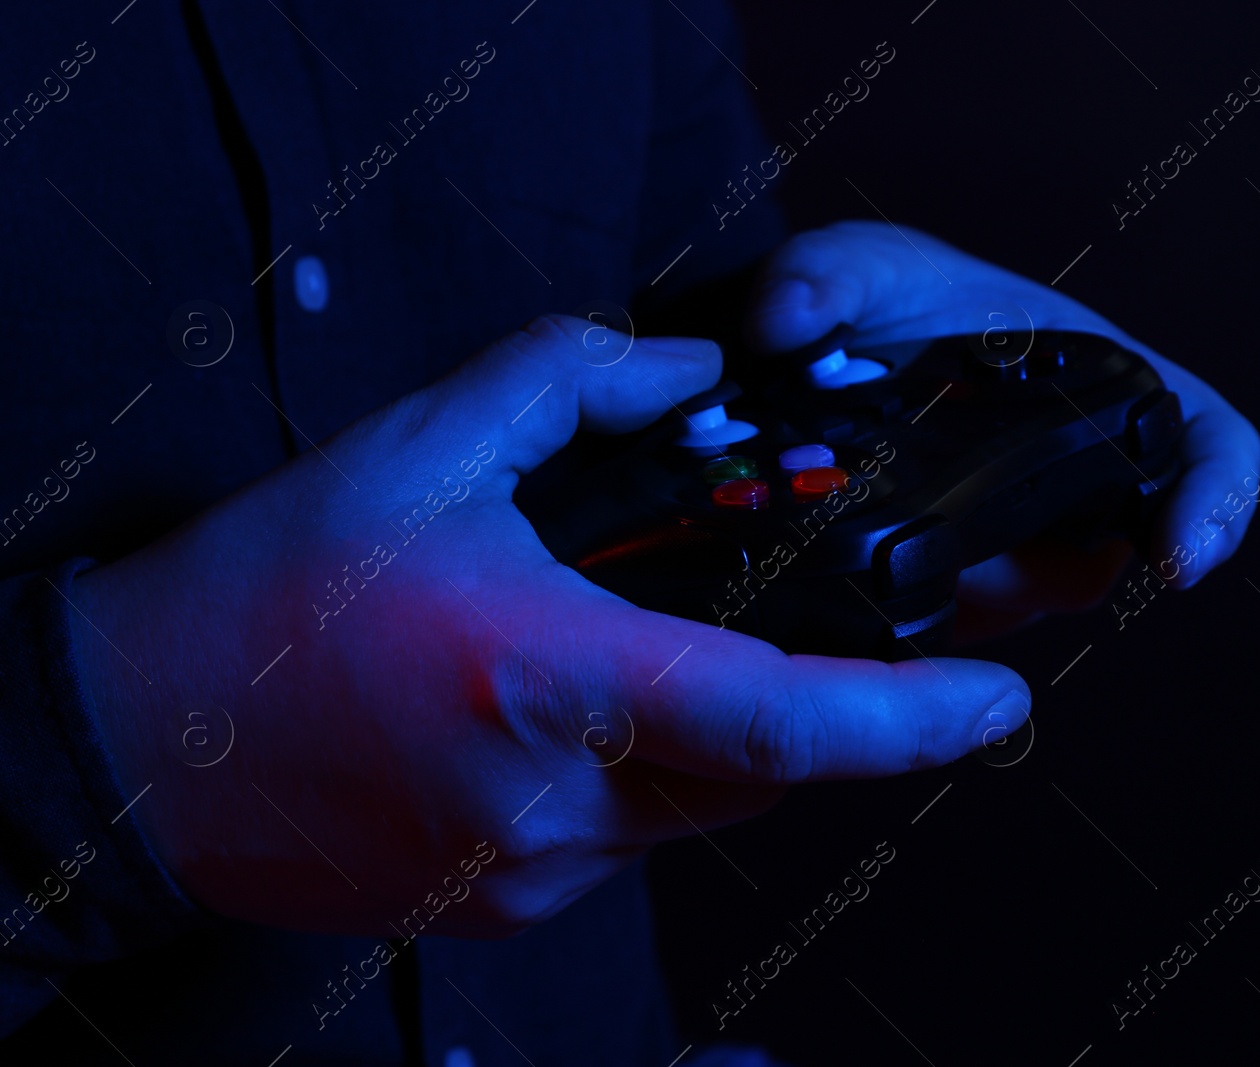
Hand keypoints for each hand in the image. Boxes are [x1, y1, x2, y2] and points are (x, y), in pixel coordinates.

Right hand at [70, 316, 1028, 937]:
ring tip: (627, 646)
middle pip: (757, 766)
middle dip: (799, 698)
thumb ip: (575, 382)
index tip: (998, 697)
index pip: (774, 720)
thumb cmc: (268, 595)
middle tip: (776, 620)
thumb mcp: (420, 447)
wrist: (140, 743)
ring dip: (708, 731)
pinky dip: (639, 771)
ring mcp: (535, 872)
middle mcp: (556, 803)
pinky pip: (630, 838)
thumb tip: (694, 373)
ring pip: (697, 807)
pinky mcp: (510, 904)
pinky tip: (560, 710)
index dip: (907, 718)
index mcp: (546, 680)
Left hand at [748, 221, 1259, 639]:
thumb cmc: (877, 297)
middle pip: (1112, 550)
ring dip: (973, 594)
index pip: (1206, 441)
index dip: (1218, 500)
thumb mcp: (854, 267)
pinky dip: (920, 617)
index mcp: (1096, 382)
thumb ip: (825, 276)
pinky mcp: (958, 582)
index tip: (1179, 559)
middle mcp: (1072, 468)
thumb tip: (782, 319)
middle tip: (967, 560)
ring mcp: (1018, 534)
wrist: (818, 350)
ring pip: (1029, 600)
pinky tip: (867, 595)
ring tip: (896, 555)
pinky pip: (959, 626)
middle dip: (1045, 570)